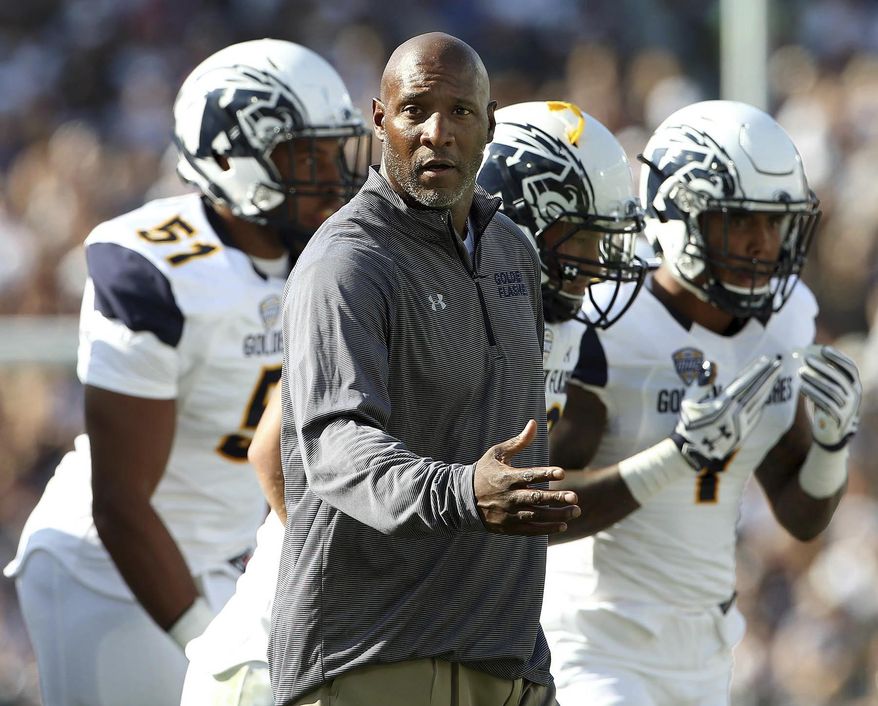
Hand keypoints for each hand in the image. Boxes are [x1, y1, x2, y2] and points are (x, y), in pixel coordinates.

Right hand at [474, 420, 579, 534]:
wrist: (462, 498)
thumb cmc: (484, 471)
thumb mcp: (497, 453)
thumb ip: (519, 442)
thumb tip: (534, 423)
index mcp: (506, 477)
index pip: (528, 475)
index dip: (545, 474)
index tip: (562, 473)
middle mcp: (508, 496)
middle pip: (535, 498)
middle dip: (555, 498)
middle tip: (574, 497)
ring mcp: (508, 513)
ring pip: (536, 515)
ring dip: (556, 515)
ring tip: (575, 510)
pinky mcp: (508, 526)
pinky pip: (530, 529)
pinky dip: (546, 529)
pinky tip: (562, 525)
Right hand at [672, 355, 781, 470]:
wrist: (692, 454)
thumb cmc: (687, 426)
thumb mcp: (689, 402)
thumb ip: (701, 382)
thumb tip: (712, 364)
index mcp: (723, 404)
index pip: (744, 383)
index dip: (756, 371)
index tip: (766, 360)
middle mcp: (736, 414)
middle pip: (756, 391)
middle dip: (767, 377)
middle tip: (778, 365)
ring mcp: (742, 425)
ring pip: (758, 403)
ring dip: (767, 389)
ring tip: (774, 377)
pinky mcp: (743, 434)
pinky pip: (756, 416)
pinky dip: (761, 404)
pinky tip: (765, 399)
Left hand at [797, 344, 860, 449]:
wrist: (831, 433)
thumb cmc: (827, 406)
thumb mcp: (830, 390)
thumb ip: (825, 377)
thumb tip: (808, 356)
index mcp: (855, 386)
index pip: (851, 368)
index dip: (838, 357)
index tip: (823, 348)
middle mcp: (855, 395)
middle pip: (839, 377)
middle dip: (822, 367)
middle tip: (806, 359)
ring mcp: (849, 407)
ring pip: (832, 390)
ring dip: (815, 380)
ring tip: (800, 373)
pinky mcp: (840, 417)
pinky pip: (826, 403)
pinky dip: (813, 394)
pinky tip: (802, 388)